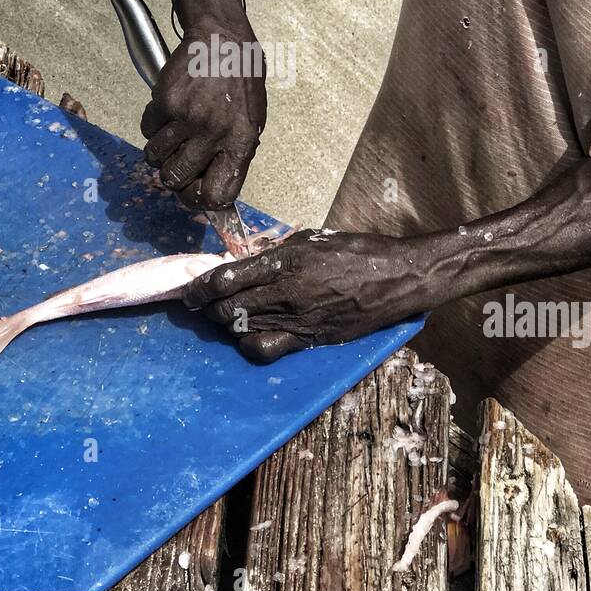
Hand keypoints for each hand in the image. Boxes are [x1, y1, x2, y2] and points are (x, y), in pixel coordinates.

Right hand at [140, 0, 265, 211]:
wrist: (224, 41)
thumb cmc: (241, 83)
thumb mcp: (251, 122)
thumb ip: (232, 154)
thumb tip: (209, 189)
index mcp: (241, 143)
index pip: (217, 195)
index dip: (198, 200)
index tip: (192, 193)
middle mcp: (214, 134)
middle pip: (176, 179)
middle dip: (170, 177)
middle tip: (173, 163)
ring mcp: (188, 117)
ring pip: (155, 157)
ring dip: (158, 151)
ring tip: (171, 135)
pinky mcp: (166, 101)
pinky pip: (147, 129)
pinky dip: (152, 125)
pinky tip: (167, 111)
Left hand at [182, 229, 433, 361]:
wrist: (398, 277)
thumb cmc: (358, 252)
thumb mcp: (313, 239)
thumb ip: (278, 252)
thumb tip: (247, 261)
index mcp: (285, 261)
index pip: (226, 278)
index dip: (201, 287)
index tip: (193, 290)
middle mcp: (286, 291)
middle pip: (227, 308)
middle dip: (208, 308)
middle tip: (204, 305)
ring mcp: (298, 318)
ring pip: (241, 330)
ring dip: (227, 326)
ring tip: (226, 319)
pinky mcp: (310, 339)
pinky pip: (265, 350)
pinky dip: (248, 346)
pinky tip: (250, 337)